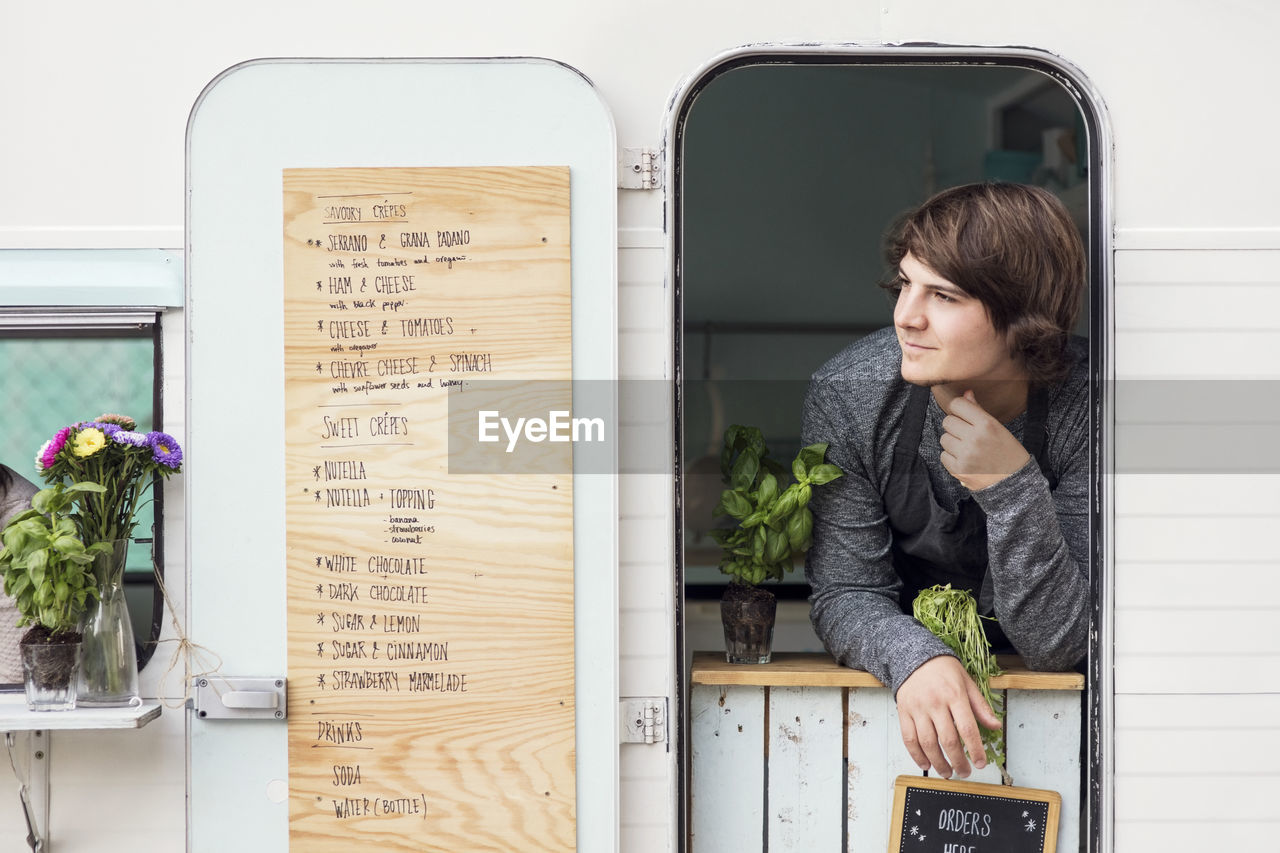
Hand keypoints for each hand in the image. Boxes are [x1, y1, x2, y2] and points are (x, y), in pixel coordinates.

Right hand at [895, 656, 1001, 778]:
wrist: (915, 657)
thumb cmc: (943, 669)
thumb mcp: (967, 682)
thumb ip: (980, 706)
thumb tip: (995, 726)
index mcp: (954, 695)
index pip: (967, 728)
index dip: (975, 750)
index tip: (980, 763)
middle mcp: (935, 703)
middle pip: (948, 740)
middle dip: (958, 761)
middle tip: (965, 772)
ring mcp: (918, 708)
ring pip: (927, 742)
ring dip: (938, 762)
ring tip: (947, 772)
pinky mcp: (904, 712)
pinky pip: (909, 738)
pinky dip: (917, 755)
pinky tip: (926, 763)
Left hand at [939, 390, 1029, 490]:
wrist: (1014, 481)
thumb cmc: (1007, 452)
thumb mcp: (998, 428)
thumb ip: (979, 411)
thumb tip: (966, 393)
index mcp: (987, 424)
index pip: (957, 405)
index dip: (958, 408)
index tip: (962, 414)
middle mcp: (974, 438)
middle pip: (948, 421)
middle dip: (955, 426)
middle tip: (967, 434)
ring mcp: (965, 455)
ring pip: (944, 438)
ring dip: (953, 442)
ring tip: (967, 448)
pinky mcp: (958, 469)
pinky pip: (943, 455)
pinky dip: (951, 457)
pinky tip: (965, 459)